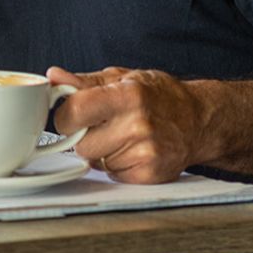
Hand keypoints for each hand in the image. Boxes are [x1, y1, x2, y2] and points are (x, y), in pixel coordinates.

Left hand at [48, 65, 209, 184]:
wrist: (198, 119)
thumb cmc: (159, 96)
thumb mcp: (122, 78)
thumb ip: (84, 81)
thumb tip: (54, 76)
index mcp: (126, 95)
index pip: (74, 111)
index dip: (66, 116)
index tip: (73, 114)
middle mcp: (137, 124)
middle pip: (81, 143)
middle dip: (85, 136)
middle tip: (104, 125)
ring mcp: (146, 152)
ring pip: (96, 161)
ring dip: (102, 151)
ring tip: (123, 136)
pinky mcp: (151, 173)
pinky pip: (113, 175)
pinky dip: (117, 165)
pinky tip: (132, 150)